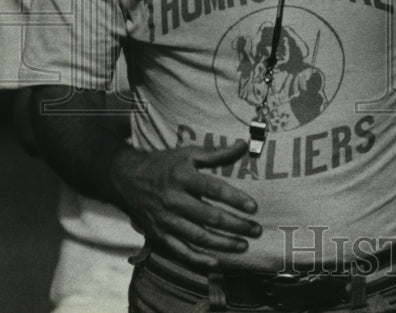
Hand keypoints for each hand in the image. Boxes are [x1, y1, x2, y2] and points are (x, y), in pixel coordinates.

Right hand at [108, 139, 261, 268]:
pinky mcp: (158, 236)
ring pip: (198, 237)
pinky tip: (217, 262)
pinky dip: (199, 260)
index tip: (254, 207)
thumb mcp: (188, 153)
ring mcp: (165, 221)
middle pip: (209, 217)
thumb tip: (244, 145)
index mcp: (182, 177)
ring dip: (223, 243)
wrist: (127, 179)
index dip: (235, 199)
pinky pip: (180, 252)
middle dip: (235, 225)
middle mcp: (173, 201)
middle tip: (256, 230)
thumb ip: (217, 153)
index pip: (213, 189)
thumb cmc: (165, 165)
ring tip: (244, 245)